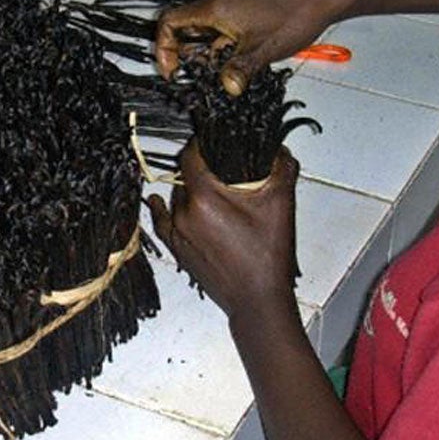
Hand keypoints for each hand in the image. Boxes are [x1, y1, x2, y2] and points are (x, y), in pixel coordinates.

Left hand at [147, 140, 299, 317]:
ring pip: (177, 197)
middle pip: (186, 176)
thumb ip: (281, 169)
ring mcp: (178, 233)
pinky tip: (157, 201)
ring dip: (191, 190)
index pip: (192, 156)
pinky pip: (163, 222)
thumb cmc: (268, 258)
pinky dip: (162, 209)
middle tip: (223, 167)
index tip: (211, 138)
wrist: (258, 301)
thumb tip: (280, 150)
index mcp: (205, 198)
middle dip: (203, 168)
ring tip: (211, 188)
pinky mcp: (177, 249)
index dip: (201, 143)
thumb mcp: (281, 205)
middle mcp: (184, 214)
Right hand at [154, 0, 333, 95]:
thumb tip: (226, 89)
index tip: (174, 71)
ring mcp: (231, 8)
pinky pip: (221, 31)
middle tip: (195, 79)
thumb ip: (239, 71)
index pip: (169, 22)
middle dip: (185, 56)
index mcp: (214, 9)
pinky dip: (222, 50)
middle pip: (183, 28)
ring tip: (218, 77)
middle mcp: (218, 5)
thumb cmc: (293, 15)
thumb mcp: (262, 50)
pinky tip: (237, 66)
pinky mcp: (244, 13)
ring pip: (204, 32)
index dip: (164, 48)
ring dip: (206, 55)